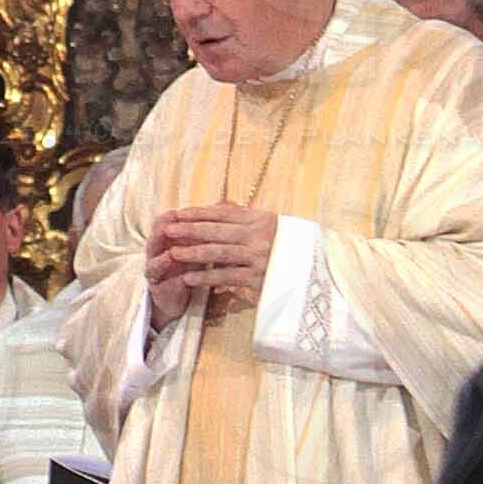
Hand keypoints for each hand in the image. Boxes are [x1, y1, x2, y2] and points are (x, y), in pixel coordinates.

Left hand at [144, 203, 276, 321]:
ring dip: (193, 253)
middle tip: (167, 229)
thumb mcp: (269, 224)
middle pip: (217, 231)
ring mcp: (259, 257)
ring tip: (173, 253)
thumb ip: (243, 215)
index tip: (178, 213)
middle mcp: (259, 235)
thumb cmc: (287, 246)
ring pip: (219, 253)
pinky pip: (227, 276)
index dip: (199, 213)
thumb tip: (216, 205)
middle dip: (190, 230)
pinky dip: (206, 277)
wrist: (315, 273)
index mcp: (260, 219)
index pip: (223, 213)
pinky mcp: (259, 278)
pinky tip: (189, 278)